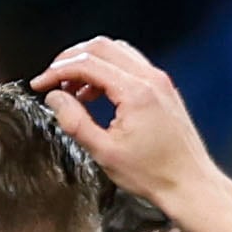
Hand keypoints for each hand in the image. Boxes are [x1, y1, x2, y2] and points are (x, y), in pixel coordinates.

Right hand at [30, 38, 219, 211]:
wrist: (190, 184)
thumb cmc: (153, 174)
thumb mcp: (104, 152)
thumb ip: (75, 121)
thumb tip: (54, 98)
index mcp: (136, 91)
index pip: (87, 64)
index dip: (57, 71)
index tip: (41, 84)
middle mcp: (150, 78)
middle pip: (101, 47)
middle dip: (71, 59)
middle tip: (52, 79)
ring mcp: (160, 81)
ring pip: (116, 51)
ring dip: (90, 63)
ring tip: (72, 90)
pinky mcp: (163, 89)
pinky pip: (130, 65)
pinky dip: (108, 71)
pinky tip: (95, 95)